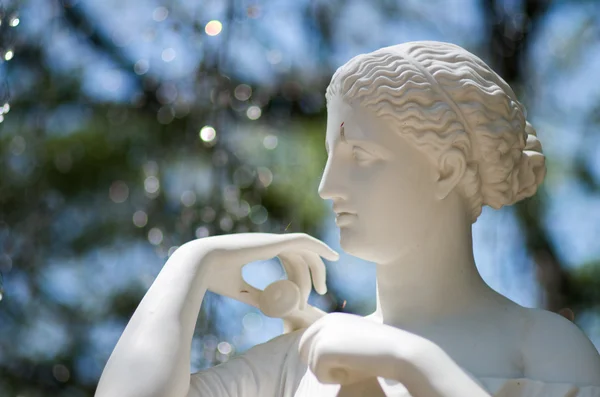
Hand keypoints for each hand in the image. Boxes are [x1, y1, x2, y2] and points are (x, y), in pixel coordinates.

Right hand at [182, 232, 338, 312]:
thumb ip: (257, 295)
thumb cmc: (214, 278)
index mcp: (259, 250)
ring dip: (316, 271)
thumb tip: (270, 306)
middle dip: (314, 273)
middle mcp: (267, 242)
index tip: (310, 291)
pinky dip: (319, 246)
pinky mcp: (274, 241)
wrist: (201, 265)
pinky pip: (303, 241)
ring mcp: (271, 240)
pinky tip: (332, 256)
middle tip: (322, 291)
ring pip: (304, 253)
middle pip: (300, 255)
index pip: (289, 259)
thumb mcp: (240, 290)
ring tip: (321, 290)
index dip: (302, 273)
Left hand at [298, 313, 426, 385]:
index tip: (342, 363)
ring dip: (331, 373)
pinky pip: (319, 374)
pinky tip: (354, 370)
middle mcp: (323, 322)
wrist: (397, 351)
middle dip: (320, 365)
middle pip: (303, 351)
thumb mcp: (353, 341)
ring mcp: (321, 335)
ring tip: (354, 367)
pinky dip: (336, 379)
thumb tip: (315, 358)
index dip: (320, 358)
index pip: (308, 341)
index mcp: (330, 318)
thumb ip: (335, 343)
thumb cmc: (380, 350)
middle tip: (346, 368)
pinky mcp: (321, 350)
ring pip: (312, 365)